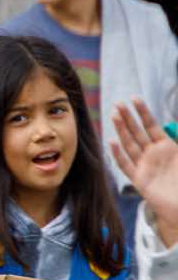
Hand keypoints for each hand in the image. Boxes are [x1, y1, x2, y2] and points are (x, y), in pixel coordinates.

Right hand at [112, 98, 177, 245]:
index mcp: (167, 147)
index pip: (152, 126)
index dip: (143, 113)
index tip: (135, 99)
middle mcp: (153, 155)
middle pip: (137, 133)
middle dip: (128, 118)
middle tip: (118, 104)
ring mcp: (144, 166)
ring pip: (129, 145)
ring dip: (121, 130)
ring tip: (114, 116)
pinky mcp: (139, 180)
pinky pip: (126, 165)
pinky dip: (118, 154)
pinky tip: (112, 142)